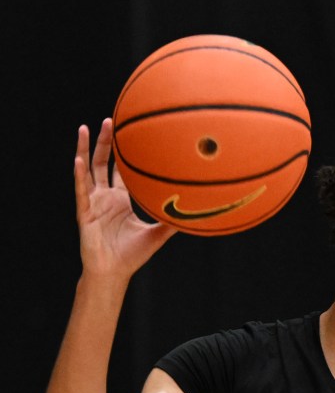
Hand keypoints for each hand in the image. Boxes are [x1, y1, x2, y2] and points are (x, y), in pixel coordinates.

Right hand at [74, 119, 176, 283]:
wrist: (114, 273)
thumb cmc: (132, 256)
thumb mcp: (157, 235)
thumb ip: (172, 223)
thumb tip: (198, 214)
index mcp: (120, 200)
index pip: (120, 171)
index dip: (124, 153)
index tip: (129, 132)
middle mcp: (105, 197)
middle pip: (103, 163)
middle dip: (105, 142)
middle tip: (110, 119)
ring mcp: (93, 203)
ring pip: (87, 170)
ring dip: (85, 149)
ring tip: (86, 128)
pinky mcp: (84, 213)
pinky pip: (81, 191)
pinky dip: (79, 176)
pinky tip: (78, 160)